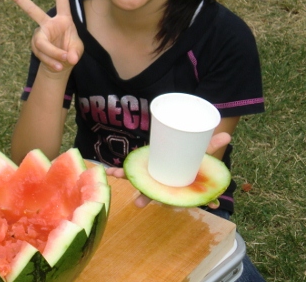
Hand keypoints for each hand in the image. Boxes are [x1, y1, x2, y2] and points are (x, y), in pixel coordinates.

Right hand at [4, 0, 82, 72]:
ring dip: (53, 54)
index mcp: (63, 19)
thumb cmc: (71, 52)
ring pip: (42, 43)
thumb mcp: (78, 50)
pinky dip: (51, 61)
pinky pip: (42, 54)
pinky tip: (58, 66)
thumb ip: (74, 52)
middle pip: (33, 11)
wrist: (61, 65)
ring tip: (63, 62)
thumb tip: (68, 58)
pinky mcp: (36, 46)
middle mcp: (49, 24)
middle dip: (20, 0)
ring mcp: (40, 35)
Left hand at [107, 132, 231, 208]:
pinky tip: (109, 172)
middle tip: (137, 204)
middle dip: (145, 198)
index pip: (172, 196)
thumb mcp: (201, 153)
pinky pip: (130, 173)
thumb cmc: (190, 160)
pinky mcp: (143, 169)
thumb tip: (228, 134)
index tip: (163, 203)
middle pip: (154, 193)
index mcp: (175, 185)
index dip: (176, 202)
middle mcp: (162, 184)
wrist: (179, 153)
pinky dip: (121, 172)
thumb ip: (211, 145)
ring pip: (138, 182)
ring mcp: (151, 177)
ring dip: (127, 180)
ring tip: (116, 178)